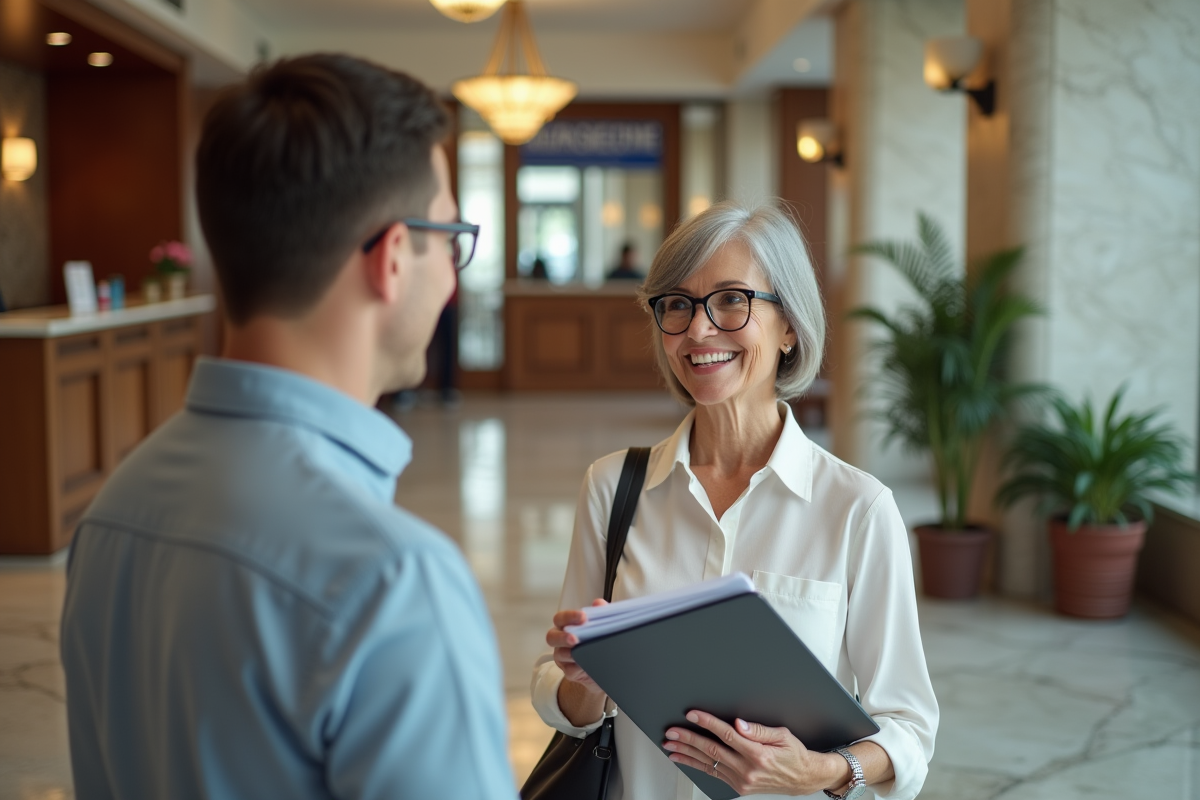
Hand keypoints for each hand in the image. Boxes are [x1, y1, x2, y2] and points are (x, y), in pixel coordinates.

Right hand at [545, 599, 607, 690]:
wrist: (605, 666)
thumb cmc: (598, 641)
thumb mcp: (602, 626)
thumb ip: (600, 613)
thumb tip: (599, 604)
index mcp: (566, 626)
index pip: (561, 618)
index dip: (570, 617)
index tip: (583, 617)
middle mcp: (560, 641)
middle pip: (551, 637)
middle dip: (563, 637)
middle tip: (575, 639)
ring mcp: (562, 657)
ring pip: (559, 655)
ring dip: (571, 653)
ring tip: (583, 653)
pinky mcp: (569, 672)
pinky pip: (569, 671)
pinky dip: (579, 668)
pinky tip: (588, 665)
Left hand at [662, 710, 843, 795]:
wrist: (803, 779)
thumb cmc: (794, 755)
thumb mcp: (782, 735)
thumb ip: (757, 729)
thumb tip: (738, 723)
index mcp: (758, 754)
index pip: (727, 735)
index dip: (707, 723)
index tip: (693, 715)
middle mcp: (748, 769)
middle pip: (712, 750)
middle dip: (689, 739)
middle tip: (672, 732)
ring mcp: (742, 780)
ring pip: (709, 763)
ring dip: (687, 754)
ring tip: (670, 746)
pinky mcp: (739, 786)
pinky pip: (713, 773)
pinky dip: (696, 765)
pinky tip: (684, 759)